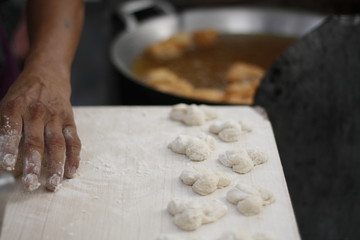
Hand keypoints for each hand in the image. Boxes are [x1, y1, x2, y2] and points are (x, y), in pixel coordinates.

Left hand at [0, 65, 80, 190]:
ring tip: (52, 184)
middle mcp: (36, 112)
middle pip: (35, 142)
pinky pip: (74, 141)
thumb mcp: (7, 102)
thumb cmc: (23, 94)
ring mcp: (55, 117)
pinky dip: (74, 157)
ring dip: (55, 165)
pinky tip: (71, 172)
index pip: (12, 129)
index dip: (9, 148)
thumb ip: (3, 125)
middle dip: (32, 165)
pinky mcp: (69, 120)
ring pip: (57, 144)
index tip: (7, 165)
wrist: (48, 74)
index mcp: (15, 106)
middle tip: (30, 184)